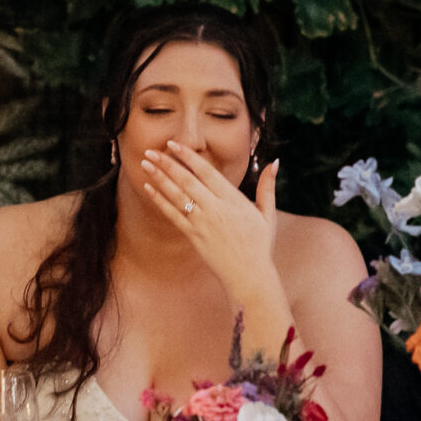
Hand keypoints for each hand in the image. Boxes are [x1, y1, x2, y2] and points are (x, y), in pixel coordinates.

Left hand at [139, 140, 280, 297]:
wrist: (249, 276)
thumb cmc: (260, 245)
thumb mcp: (268, 214)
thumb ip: (267, 186)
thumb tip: (275, 162)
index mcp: (233, 200)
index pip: (206, 171)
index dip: (188, 156)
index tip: (173, 144)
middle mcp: (215, 208)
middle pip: (187, 180)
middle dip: (167, 163)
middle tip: (150, 151)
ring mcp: (202, 223)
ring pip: (177, 195)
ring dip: (159, 178)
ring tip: (145, 164)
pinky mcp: (193, 236)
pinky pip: (172, 214)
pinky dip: (159, 200)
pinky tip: (148, 188)